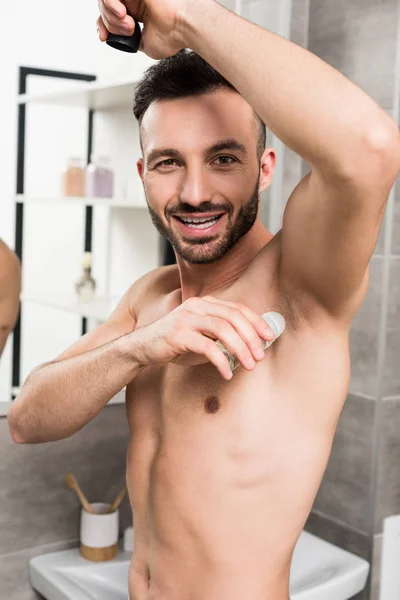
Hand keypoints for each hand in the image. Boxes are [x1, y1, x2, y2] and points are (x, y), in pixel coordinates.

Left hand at [96, 0, 188, 59]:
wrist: (182, 26)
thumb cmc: (173, 36)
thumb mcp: (146, 45)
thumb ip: (132, 41)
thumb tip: (123, 42)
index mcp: (138, 12)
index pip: (110, 15)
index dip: (104, 25)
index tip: (104, 37)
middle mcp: (135, 1)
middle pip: (106, 8)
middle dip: (110, 23)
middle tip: (127, 31)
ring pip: (105, 1)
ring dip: (112, 16)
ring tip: (129, 25)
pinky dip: (111, 4)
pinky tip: (123, 14)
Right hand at [133, 296, 274, 380]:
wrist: (142, 349)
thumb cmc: (175, 344)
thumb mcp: (201, 336)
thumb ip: (221, 337)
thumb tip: (251, 347)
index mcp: (205, 303)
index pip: (237, 308)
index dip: (256, 321)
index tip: (269, 337)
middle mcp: (197, 306)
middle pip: (233, 317)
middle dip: (251, 337)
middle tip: (260, 356)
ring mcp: (187, 318)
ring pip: (223, 329)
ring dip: (240, 348)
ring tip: (249, 365)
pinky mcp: (178, 334)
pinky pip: (207, 347)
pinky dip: (221, 361)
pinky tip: (227, 373)